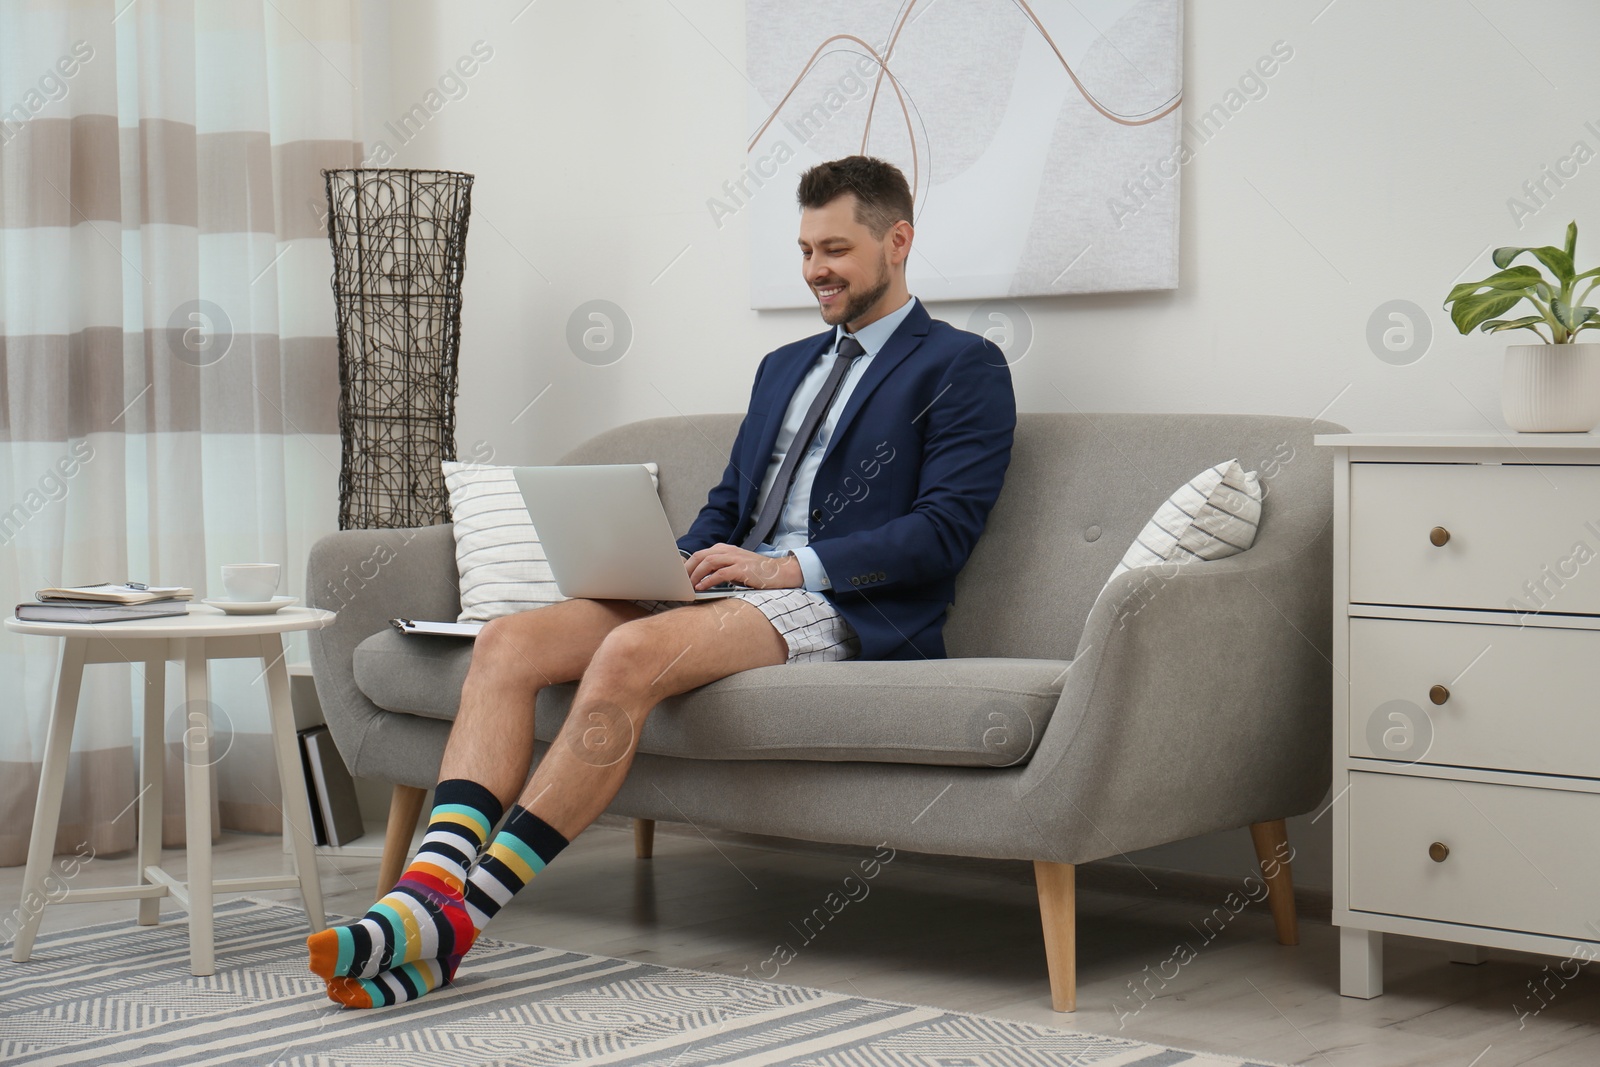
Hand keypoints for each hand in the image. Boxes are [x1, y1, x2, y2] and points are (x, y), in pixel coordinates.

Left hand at [682, 543, 800, 589]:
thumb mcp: (737, 567)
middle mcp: (729, 551)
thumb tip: (702, 578)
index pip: (701, 553)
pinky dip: (708, 580)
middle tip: (680, 581)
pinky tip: (702, 588)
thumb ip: (721, 568)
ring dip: (696, 575)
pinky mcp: (742, 569)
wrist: (780, 573)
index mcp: (726, 549)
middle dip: (687, 568)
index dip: (688, 564)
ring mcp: (736, 559)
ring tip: (689, 585)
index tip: (680, 575)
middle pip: (701, 556)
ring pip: (708, 562)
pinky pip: (719, 573)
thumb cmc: (758, 573)